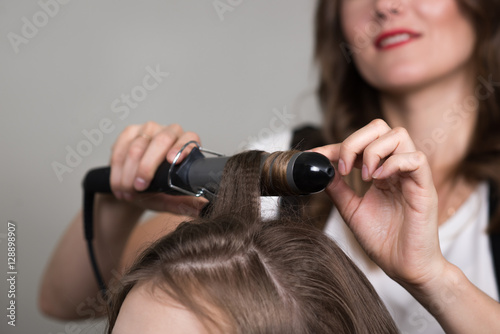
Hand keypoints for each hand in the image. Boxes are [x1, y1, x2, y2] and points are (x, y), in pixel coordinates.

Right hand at [109, 122, 207, 215]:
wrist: (134, 189)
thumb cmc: (157, 192)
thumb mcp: (171, 201)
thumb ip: (185, 204)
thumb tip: (203, 209)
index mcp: (187, 145)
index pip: (190, 139)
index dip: (182, 147)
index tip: (173, 161)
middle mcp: (171, 133)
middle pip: (161, 140)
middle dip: (147, 166)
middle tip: (140, 187)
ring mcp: (150, 129)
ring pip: (137, 147)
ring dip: (129, 172)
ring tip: (127, 191)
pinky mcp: (130, 131)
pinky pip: (121, 148)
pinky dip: (118, 169)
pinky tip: (119, 184)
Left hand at [313, 119, 446, 286]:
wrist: (403, 267)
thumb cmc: (383, 240)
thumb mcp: (352, 210)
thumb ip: (338, 189)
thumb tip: (320, 170)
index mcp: (380, 171)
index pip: (360, 142)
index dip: (336, 145)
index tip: (316, 157)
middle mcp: (396, 168)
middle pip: (381, 127)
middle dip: (355, 141)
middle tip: (344, 167)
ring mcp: (411, 176)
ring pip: (399, 135)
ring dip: (373, 151)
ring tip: (363, 176)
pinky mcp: (424, 187)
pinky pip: (415, 159)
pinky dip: (393, 163)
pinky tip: (378, 180)